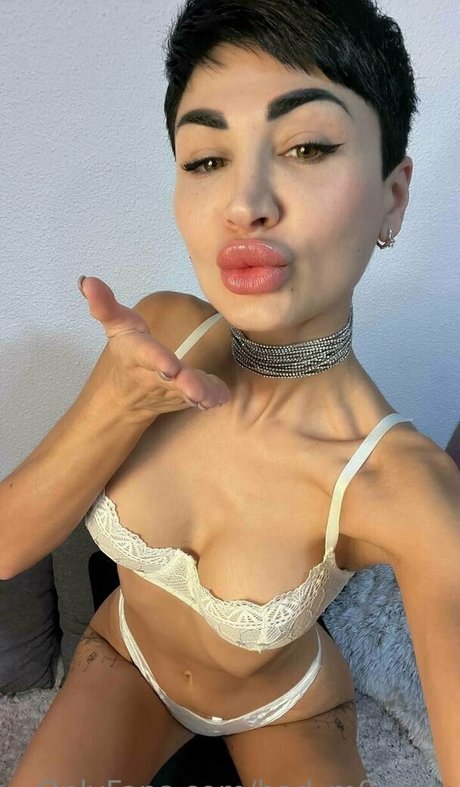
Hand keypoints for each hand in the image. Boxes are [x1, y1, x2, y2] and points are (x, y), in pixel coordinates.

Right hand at [78, 276, 230, 418]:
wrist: (129, 395)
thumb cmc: (129, 352)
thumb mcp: (117, 327)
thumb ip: (105, 305)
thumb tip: (86, 280)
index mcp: (138, 355)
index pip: (147, 355)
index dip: (158, 359)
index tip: (170, 366)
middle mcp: (156, 375)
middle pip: (171, 381)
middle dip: (185, 384)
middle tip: (197, 391)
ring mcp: (174, 389)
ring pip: (189, 392)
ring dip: (201, 393)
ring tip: (210, 397)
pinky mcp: (190, 395)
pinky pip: (205, 396)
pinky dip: (213, 396)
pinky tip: (221, 396)